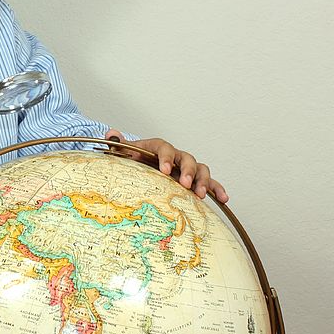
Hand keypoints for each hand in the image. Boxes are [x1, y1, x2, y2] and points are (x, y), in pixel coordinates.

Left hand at [105, 130, 228, 202]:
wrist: (143, 164)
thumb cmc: (134, 160)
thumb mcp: (124, 153)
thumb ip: (118, 145)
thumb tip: (110, 134)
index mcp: (158, 148)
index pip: (165, 148)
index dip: (166, 157)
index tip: (164, 170)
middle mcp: (176, 156)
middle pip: (187, 158)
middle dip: (188, 171)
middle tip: (185, 184)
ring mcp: (187, 168)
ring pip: (201, 168)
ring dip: (203, 181)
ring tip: (200, 195)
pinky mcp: (195, 180)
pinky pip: (210, 182)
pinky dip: (217, 188)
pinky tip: (223, 199)